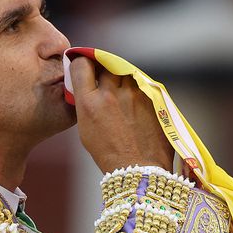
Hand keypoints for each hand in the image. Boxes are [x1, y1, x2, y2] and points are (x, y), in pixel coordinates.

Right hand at [69, 56, 173, 173]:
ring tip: (122, 95)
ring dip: (121, 78)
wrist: (139, 169)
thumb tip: (88, 85)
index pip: (82, 65)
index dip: (82, 63)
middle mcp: (111, 93)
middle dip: (103, 69)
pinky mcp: (151, 97)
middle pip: (105, 64)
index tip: (85, 66)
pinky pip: (140, 84)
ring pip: (125, 72)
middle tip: (105, 80)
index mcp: (89, 103)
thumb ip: (86, 103)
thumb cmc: (109, 154)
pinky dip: (136, 89)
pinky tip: (135, 104)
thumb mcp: (86, 129)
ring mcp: (133, 94)